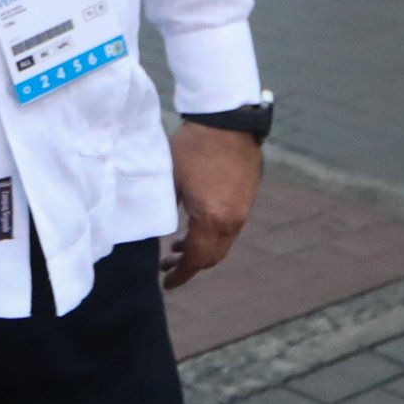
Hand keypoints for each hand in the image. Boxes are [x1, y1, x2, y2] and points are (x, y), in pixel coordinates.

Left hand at [163, 122, 262, 289]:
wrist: (227, 120)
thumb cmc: (193, 147)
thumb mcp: (171, 179)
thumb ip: (165, 208)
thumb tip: (156, 229)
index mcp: (212, 219)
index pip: (196, 258)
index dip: (180, 274)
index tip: (166, 283)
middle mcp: (233, 220)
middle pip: (212, 256)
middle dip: (190, 265)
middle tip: (167, 266)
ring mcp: (243, 210)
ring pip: (223, 243)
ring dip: (201, 249)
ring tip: (176, 248)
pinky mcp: (248, 197)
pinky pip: (230, 227)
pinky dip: (212, 234)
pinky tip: (195, 225)